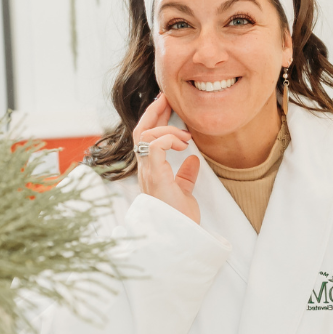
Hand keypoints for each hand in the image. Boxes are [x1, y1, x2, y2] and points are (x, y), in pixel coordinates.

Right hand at [133, 93, 201, 223]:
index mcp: (151, 170)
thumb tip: (192, 160)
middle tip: (166, 97)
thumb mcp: (184, 191)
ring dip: (165, 128)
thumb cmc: (178, 218)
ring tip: (184, 135)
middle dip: (153, 111)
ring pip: (144, 135)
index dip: (155, 120)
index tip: (167, 105)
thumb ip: (185, 175)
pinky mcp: (155, 175)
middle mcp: (145, 169)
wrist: (178, 236)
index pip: (147, 138)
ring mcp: (148, 172)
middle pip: (140, 131)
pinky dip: (168, 139)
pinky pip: (154, 145)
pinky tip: (183, 144)